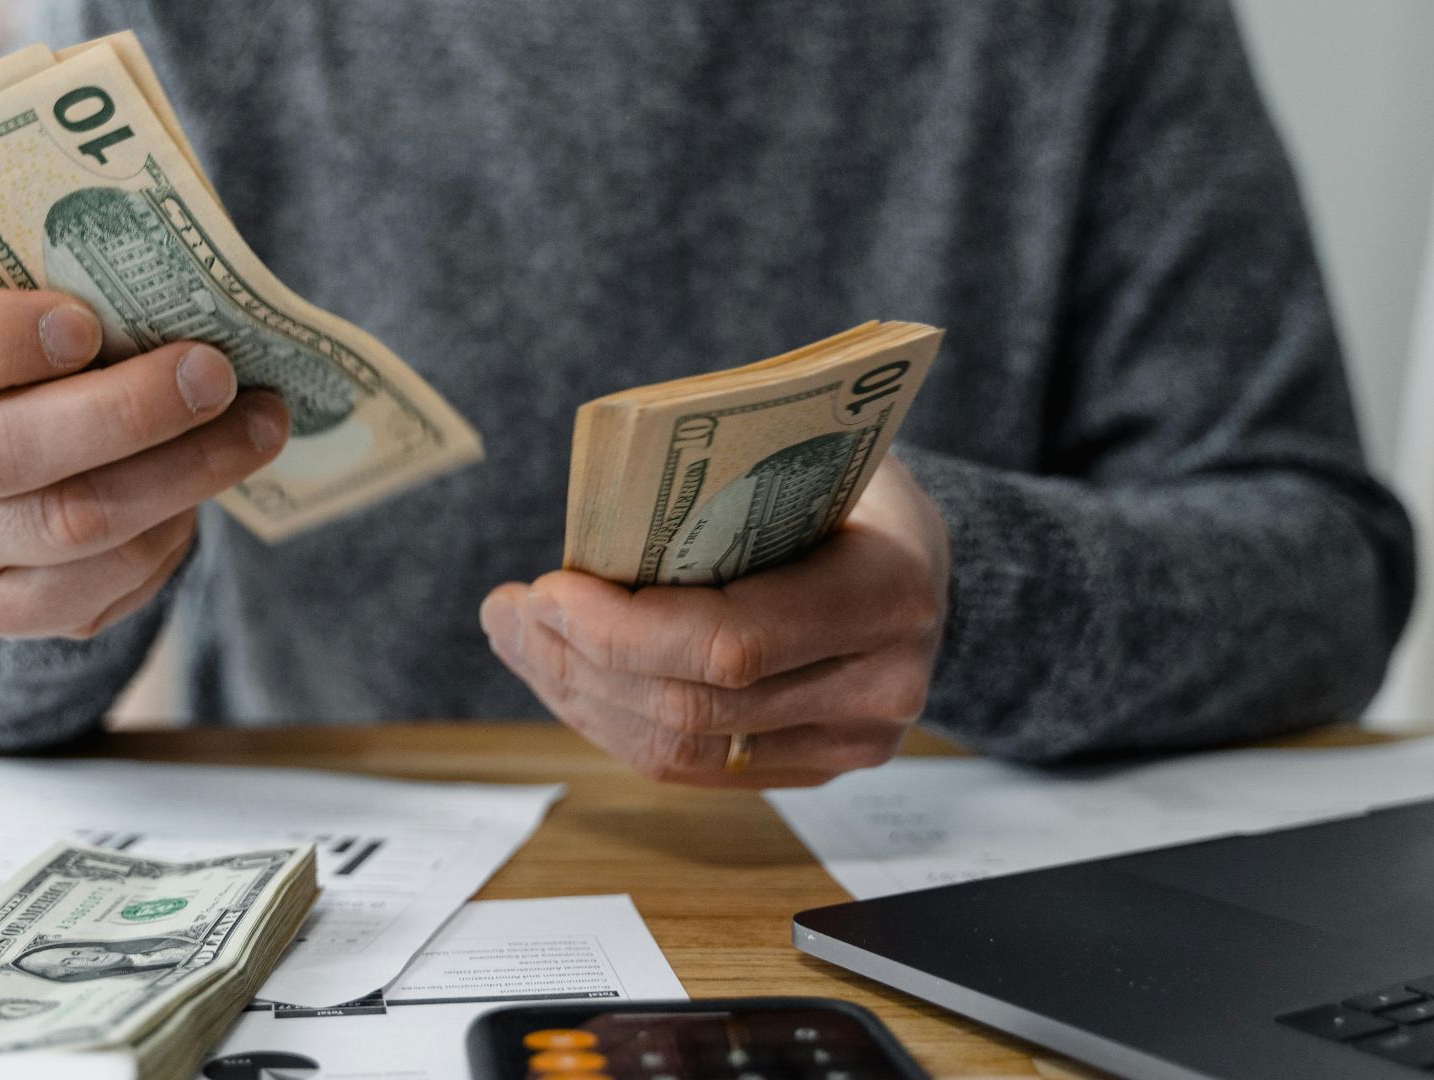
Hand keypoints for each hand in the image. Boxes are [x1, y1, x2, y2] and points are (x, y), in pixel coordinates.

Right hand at [0, 290, 289, 639]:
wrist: (17, 462)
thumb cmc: (36, 353)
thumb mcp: (29, 299)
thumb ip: (74, 280)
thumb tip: (188, 274)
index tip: (86, 321)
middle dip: (125, 412)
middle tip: (215, 373)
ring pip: (68, 525)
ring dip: (181, 473)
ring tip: (258, 426)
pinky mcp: (0, 608)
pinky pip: (95, 588)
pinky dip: (166, 538)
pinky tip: (205, 492)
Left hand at [481, 456, 949, 787]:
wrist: (925, 560)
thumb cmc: (852, 488)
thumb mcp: (806, 455)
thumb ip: (720, 485)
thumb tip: (591, 513)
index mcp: (888, 593)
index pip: (732, 643)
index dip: (623, 629)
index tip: (548, 589)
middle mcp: (879, 686)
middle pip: (692, 706)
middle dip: (578, 660)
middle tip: (508, 610)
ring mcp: (850, 743)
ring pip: (679, 749)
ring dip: (579, 696)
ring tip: (518, 638)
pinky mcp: (812, 769)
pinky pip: (691, 767)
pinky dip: (612, 722)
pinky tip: (565, 675)